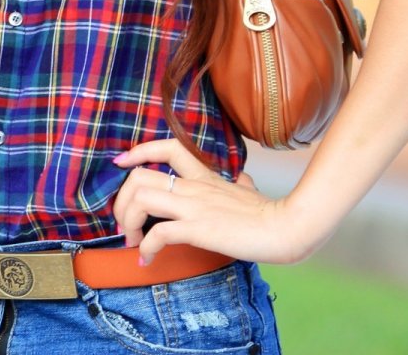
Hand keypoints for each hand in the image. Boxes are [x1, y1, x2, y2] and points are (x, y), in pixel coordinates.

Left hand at [109, 138, 328, 265]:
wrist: (287, 228)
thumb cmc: (271, 214)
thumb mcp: (251, 193)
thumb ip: (242, 185)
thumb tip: (244, 181)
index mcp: (204, 177)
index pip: (167, 148)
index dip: (138, 153)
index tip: (121, 165)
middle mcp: (194, 187)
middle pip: (139, 176)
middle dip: (121, 201)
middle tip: (124, 223)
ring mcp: (195, 207)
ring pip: (141, 198)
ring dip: (128, 222)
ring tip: (132, 242)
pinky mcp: (199, 229)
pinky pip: (159, 233)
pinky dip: (145, 247)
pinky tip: (147, 259)